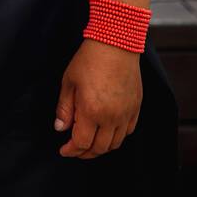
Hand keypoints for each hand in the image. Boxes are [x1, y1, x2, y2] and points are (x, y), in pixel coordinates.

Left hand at [54, 39, 141, 157]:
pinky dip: (117, 137)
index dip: (71, 150)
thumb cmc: (89, 60)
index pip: (82, 143)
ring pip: (115, 143)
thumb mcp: (69, 82)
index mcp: (92, 112)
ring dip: (101, 148)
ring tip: (90, 143)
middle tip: (75, 150)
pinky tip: (107, 132)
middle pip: (100, 148)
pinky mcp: (136, 108)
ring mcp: (126, 113)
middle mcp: (112, 117)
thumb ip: (64, 109)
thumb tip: (60, 128)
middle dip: (85, 153)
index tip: (64, 150)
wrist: (115, 44)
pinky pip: (128, 131)